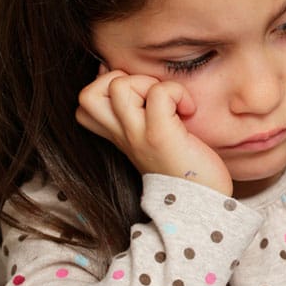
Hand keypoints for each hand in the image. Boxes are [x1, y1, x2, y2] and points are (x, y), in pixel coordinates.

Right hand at [76, 66, 232, 195]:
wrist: (201, 206)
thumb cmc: (186, 169)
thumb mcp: (154, 140)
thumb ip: (142, 116)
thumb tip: (138, 83)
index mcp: (120, 137)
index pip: (84, 105)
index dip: (106, 88)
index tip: (139, 98)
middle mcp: (123, 136)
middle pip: (86, 95)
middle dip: (119, 79)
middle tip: (149, 96)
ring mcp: (138, 136)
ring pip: (118, 86)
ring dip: (147, 82)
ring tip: (169, 102)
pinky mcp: (160, 136)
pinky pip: (159, 94)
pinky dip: (176, 92)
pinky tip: (188, 110)